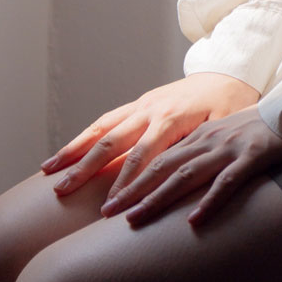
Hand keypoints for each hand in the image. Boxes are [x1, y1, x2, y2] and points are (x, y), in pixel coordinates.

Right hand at [40, 73, 259, 198]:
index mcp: (172, 117)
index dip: (126, 183)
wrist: (229, 72)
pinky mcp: (138, 104)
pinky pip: (106, 121)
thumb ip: (208, 147)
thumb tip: (193, 174)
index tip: (109, 208)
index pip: (143, 156)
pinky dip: (84, 138)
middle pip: (112, 141)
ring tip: (48, 171)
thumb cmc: (233, 104)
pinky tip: (64, 155)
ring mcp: (142, 104)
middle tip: (62, 192)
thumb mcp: (228, 125)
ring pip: (101, 128)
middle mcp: (151, 109)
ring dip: (74, 150)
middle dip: (86, 168)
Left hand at [99, 107, 281, 228]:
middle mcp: (205, 139)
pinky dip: (210, 200)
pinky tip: (194, 220)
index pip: (152, 156)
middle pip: (160, 165)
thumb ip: (195, 155)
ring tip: (134, 219)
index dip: (125, 176)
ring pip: (186, 174)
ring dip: (157, 198)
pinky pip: (229, 181)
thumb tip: (167, 184)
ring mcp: (228, 147)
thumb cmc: (255, 127)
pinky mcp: (253, 156)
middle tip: (105, 213)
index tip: (102, 199)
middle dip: (130, 189)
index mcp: (195, 134)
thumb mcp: (219, 138)